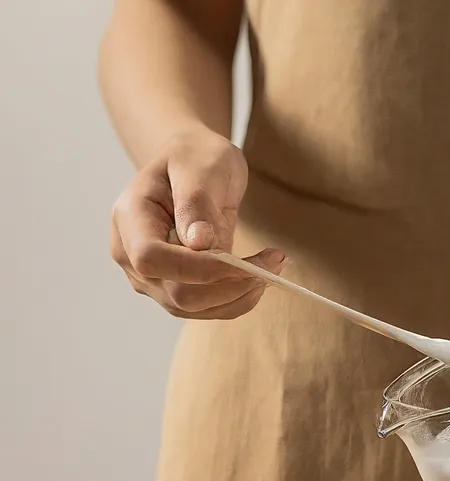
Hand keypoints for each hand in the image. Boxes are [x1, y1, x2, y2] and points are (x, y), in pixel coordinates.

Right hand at [110, 127, 283, 318]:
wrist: (192, 165)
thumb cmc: (195, 157)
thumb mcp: (200, 165)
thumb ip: (196, 201)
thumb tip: (199, 244)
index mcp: (130, 217)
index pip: (152, 259)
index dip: (198, 270)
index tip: (243, 263)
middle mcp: (131, 254)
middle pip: (177, 295)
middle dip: (229, 285)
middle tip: (273, 262)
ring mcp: (151, 277)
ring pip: (194, 309)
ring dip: (239, 295)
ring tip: (272, 265)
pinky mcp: (174, 289)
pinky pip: (207, 309)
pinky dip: (238, 299)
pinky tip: (260, 278)